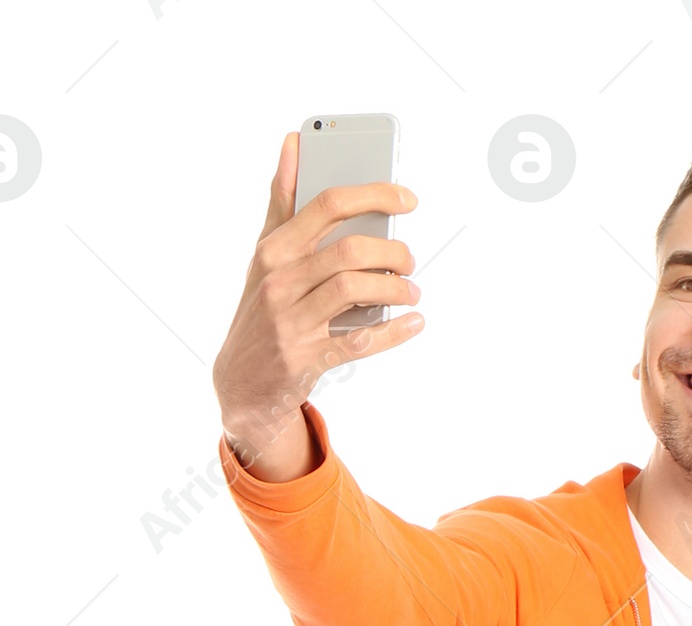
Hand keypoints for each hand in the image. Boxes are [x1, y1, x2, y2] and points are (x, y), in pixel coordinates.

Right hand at [213, 133, 422, 472]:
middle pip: (348, 249)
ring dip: (394, 289)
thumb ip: (282, 200)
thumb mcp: (265, 253)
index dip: (373, 195)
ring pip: (353, 289)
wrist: (242, 381)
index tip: (407, 199)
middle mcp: (280, 280)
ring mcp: (292, 321)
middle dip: (391, 252)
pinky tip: (414, 322)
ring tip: (410, 291)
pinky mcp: (307, 358)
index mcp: (274, 248)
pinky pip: (359, 341)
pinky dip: (393, 331)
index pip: (328, 205)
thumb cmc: (262, 307)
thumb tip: (292, 142)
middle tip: (409, 259)